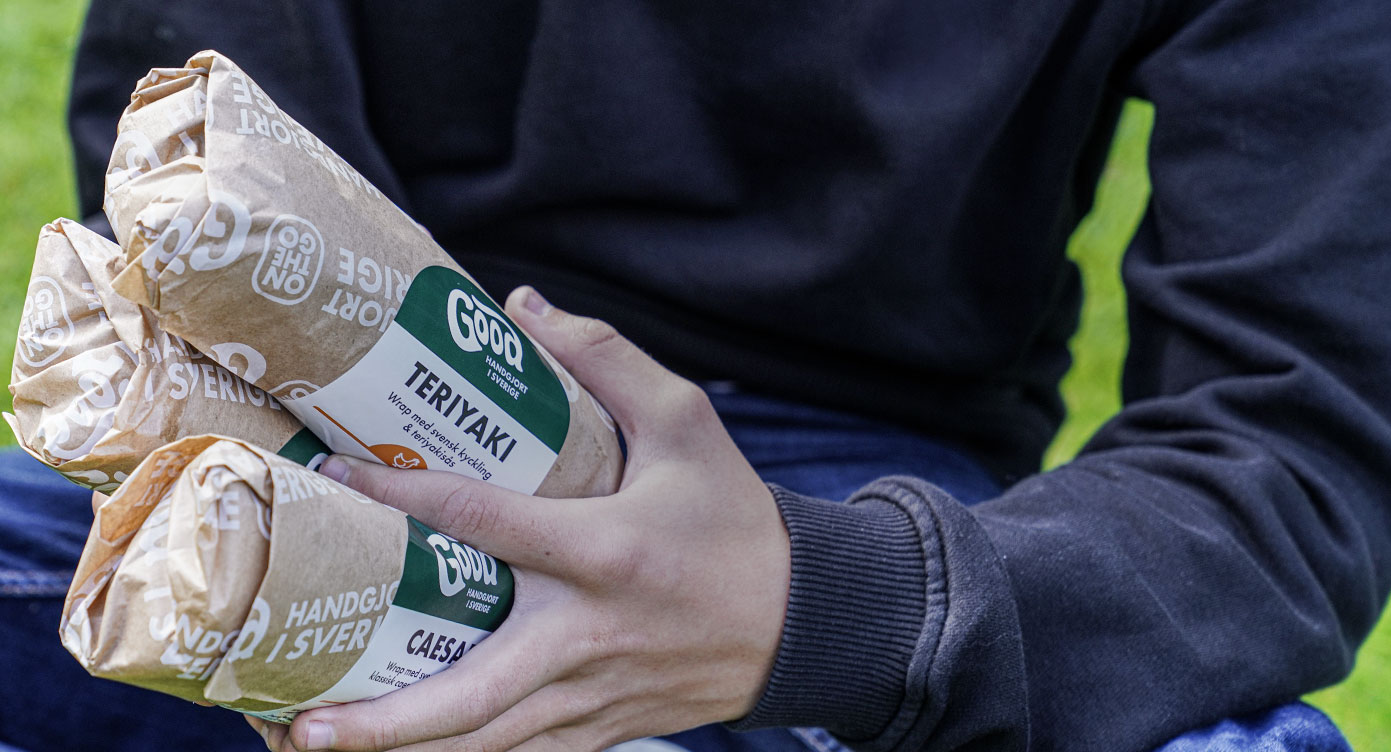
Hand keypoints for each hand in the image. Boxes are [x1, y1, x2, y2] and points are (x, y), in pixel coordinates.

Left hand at [252, 286, 790, 751]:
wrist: (803, 621)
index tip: (332, 475)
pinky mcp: (602, 725)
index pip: (480, 521)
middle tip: (300, 725)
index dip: (399, 496)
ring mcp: (592, 693)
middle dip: (384, 722)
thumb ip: (608, 358)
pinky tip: (406, 749)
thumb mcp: (688, 423)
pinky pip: (521, 751)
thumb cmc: (736, 521)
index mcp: (604, 550)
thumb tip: (524, 306)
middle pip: (470, 694)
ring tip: (318, 748)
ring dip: (404, 751)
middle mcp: (587, 633)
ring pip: (486, 740)